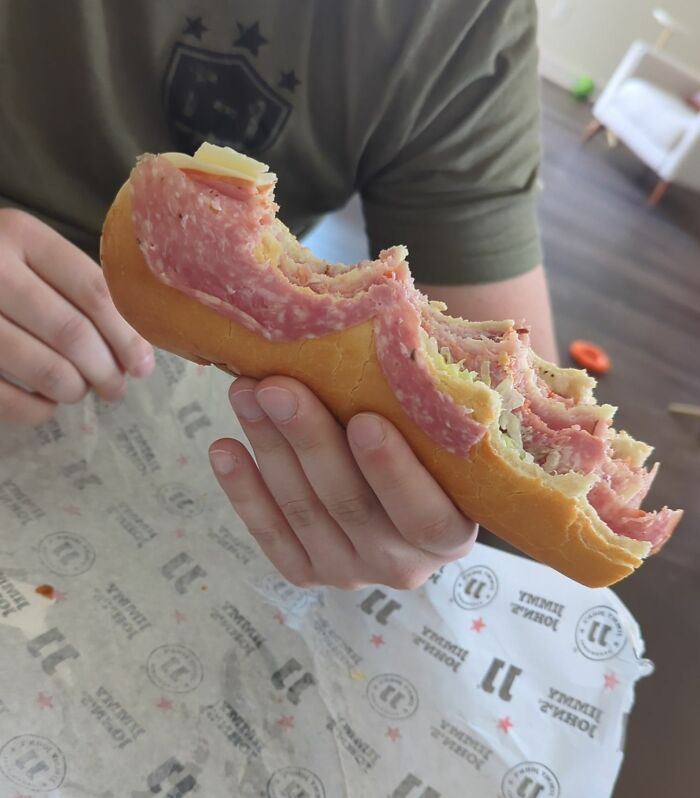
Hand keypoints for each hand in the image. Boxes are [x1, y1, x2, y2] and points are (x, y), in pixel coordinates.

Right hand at [0, 209, 153, 423]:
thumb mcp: (30, 253)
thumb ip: (77, 286)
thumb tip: (134, 349)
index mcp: (21, 235)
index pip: (93, 291)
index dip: (126, 335)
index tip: (143, 364)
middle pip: (73, 333)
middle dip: (107, 370)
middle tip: (117, 387)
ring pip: (46, 370)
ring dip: (75, 389)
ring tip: (81, 390)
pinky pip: (7, 399)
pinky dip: (37, 410)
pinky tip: (46, 404)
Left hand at [209, 376, 477, 589]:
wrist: (406, 498)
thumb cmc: (427, 451)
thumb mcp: (442, 437)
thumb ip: (425, 409)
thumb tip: (389, 327)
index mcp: (449, 535)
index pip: (423, 514)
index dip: (393, 471)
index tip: (364, 420)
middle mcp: (402, 564)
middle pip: (350, 505)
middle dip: (309, 440)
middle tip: (277, 387)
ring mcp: (350, 572)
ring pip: (304, 512)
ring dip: (270, 449)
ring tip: (245, 394)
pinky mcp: (307, 573)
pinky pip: (271, 535)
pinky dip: (245, 493)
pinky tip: (224, 450)